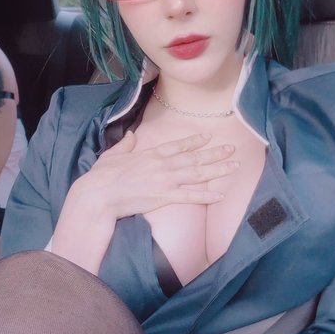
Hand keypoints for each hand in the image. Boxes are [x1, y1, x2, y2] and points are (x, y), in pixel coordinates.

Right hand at [74, 130, 238, 221]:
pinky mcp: (165, 197)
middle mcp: (163, 165)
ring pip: (198, 175)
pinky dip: (207, 196)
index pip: (179, 146)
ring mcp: (166, 181)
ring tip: (235, 166)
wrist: (100, 194)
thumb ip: (126, 145)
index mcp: (152, 154)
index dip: (195, 142)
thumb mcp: (113, 154)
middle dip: (215, 153)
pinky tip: (221, 195)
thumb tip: (132, 135)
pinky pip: (191, 197)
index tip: (209, 137)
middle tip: (232, 148)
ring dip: (218, 170)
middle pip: (195, 158)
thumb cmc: (103, 176)